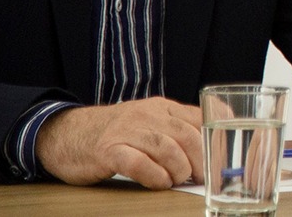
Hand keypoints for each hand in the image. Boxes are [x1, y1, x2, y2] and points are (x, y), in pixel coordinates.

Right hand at [35, 98, 203, 187]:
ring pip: (166, 148)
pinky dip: (154, 176)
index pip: (200, 116)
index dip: (215, 139)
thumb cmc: (116, 134)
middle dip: (200, 160)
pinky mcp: (107, 150)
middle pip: (187, 135)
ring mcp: (126, 131)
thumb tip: (210, 153)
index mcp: (162, 107)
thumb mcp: (150, 124)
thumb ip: (176, 132)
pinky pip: (138, 163)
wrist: (68, 134)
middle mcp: (147, 114)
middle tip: (200, 177)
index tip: (222, 159)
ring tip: (177, 180)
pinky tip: (159, 183)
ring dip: (179, 170)